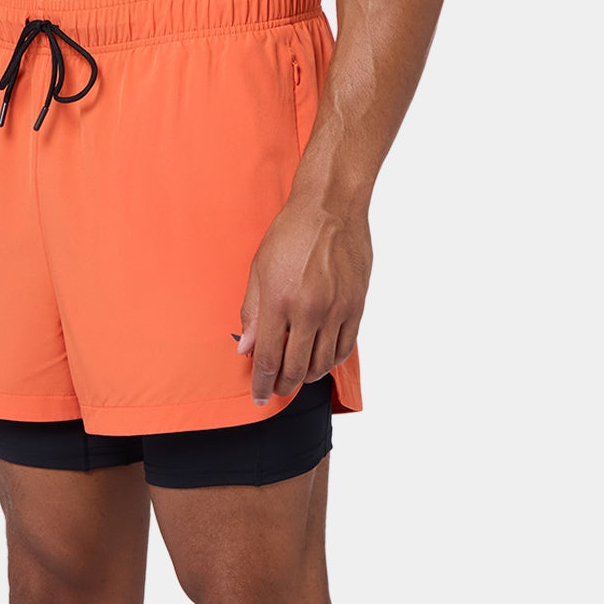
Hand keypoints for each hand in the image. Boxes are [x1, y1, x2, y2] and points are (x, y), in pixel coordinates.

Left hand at [235, 195, 370, 404]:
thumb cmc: (291, 233)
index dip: (262, 383)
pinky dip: (330, 361)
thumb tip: (246, 348)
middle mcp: (309, 310)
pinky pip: (344, 348)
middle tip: (276, 390)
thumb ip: (253, 312)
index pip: (269, 358)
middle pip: (295, 368)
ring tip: (296, 375)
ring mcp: (337, 310)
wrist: (331, 207)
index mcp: (280, 301)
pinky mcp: (356, 306)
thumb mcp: (259, 269)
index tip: (259, 396)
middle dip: (283, 386)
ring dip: (306, 376)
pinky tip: (320, 360)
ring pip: (322, 363)